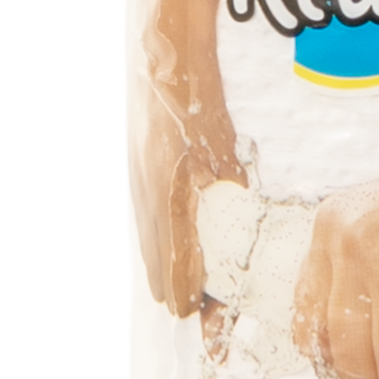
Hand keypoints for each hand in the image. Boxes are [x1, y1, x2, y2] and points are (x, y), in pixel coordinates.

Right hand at [129, 76, 244, 317]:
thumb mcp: (221, 146)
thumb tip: (239, 205)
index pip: (175, 253)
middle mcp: (149, 193)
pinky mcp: (138, 174)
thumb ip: (228, 181)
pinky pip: (146, 219)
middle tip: (182, 311)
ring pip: (148, 238)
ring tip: (169, 293)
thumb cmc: (199, 104)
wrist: (167, 67)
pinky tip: (163, 251)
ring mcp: (139, 183)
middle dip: (170, 284)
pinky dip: (155, 241)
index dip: (181, 285)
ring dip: (161, 265)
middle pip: (156, 254)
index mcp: (170, 191)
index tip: (186, 310)